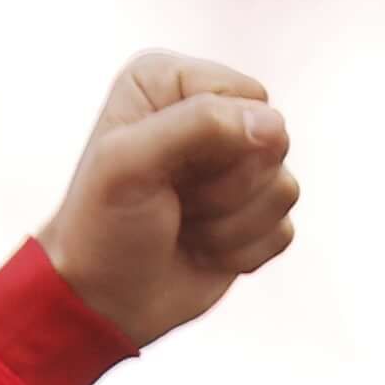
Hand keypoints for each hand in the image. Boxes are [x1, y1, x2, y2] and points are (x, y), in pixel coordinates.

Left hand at [34, 51, 298, 350]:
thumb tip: (272, 126)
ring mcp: (235, 166)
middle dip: (224, 187)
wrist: (101, 301)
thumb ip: (197, 125)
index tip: (166, 171)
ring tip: (183, 226)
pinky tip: (200, 251)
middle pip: (274, 139)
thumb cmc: (103, 228)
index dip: (220, 143)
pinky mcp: (255, 213)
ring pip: (284, 188)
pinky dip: (239, 251)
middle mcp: (209, 114)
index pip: (248, 97)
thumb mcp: (128, 164)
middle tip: (175, 202)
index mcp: (172, 83)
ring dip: (228, 224)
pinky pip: (284, 228)